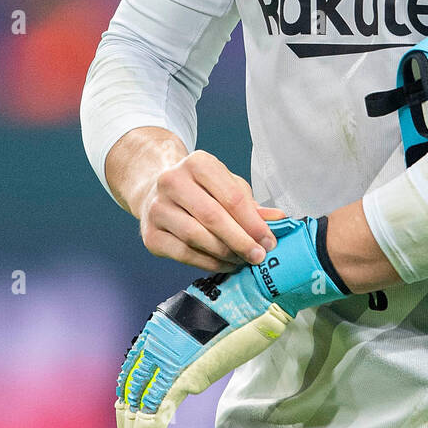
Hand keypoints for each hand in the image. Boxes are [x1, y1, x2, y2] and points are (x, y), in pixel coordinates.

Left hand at [116, 215, 350, 427]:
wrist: (261, 291)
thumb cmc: (245, 303)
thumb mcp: (211, 317)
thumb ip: (196, 335)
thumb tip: (196, 349)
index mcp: (164, 326)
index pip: (136, 366)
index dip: (130, 393)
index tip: (129, 414)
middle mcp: (159, 340)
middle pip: (132, 387)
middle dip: (127, 419)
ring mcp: (170, 356)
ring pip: (139, 404)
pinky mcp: (186, 373)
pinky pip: (158, 409)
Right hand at [136, 148, 282, 272]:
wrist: (156, 193)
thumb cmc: (200, 189)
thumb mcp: (227, 186)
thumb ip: (251, 204)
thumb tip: (277, 219)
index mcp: (197, 163)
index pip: (231, 196)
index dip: (253, 222)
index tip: (269, 240)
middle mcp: (172, 182)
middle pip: (213, 217)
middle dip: (241, 240)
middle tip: (259, 255)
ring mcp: (157, 209)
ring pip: (196, 237)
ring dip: (225, 254)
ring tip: (243, 260)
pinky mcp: (150, 235)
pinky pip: (184, 254)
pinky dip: (208, 263)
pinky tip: (224, 264)